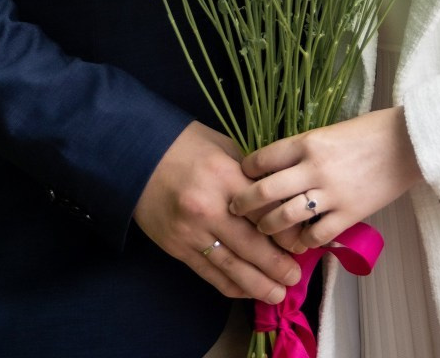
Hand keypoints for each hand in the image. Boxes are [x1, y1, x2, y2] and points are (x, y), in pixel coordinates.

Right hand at [132, 121, 301, 303]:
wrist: (137, 156)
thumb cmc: (186, 145)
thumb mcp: (223, 148)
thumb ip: (249, 175)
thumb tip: (277, 200)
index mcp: (226, 178)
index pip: (264, 212)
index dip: (286, 232)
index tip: (301, 242)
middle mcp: (210, 209)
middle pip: (251, 245)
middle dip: (277, 265)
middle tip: (295, 276)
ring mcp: (192, 232)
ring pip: (232, 267)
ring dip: (258, 284)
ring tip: (278, 293)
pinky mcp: (178, 248)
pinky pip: (209, 273)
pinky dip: (231, 285)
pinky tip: (247, 290)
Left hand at [231, 108, 421, 253]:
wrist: (408, 143)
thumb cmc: (369, 132)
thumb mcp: (330, 131)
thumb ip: (304, 150)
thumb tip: (278, 167)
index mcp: (308, 142)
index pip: (263, 158)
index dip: (247, 170)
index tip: (241, 176)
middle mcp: (314, 168)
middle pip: (265, 192)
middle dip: (244, 204)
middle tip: (235, 209)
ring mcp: (331, 194)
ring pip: (284, 217)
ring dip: (268, 227)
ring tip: (263, 229)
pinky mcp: (349, 214)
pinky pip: (315, 235)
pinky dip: (303, 241)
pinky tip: (299, 240)